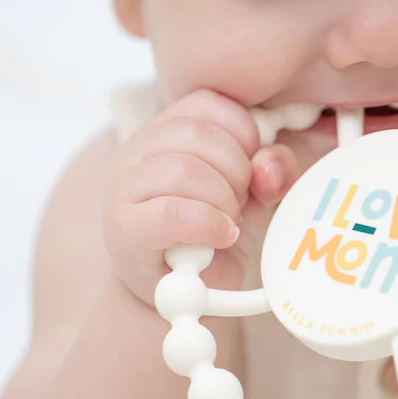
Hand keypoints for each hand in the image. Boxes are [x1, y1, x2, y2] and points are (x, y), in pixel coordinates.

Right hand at [102, 89, 299, 305]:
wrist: (181, 294)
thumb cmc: (214, 232)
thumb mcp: (255, 193)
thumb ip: (273, 169)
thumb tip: (268, 165)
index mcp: (168, 129)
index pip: (210, 104)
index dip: (245, 135)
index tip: (252, 169)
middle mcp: (139, 149)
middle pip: (201, 135)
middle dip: (237, 172)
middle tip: (240, 203)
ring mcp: (125, 186)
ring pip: (186, 170)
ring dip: (224, 201)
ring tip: (229, 223)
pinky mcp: (124, 227)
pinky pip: (174, 213)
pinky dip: (209, 225)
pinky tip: (222, 237)